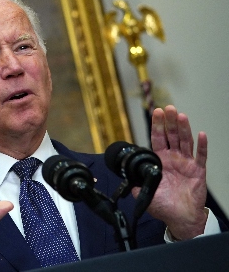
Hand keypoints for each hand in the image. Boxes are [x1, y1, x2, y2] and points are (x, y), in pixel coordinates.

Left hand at [139, 105, 207, 239]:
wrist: (179, 217)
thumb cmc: (163, 205)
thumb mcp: (143, 191)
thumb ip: (135, 179)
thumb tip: (125, 171)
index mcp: (160, 161)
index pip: (158, 138)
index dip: (157, 126)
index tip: (156, 112)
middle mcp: (173, 158)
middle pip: (172, 135)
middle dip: (169, 121)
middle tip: (168, 108)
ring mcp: (186, 163)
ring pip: (185, 141)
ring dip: (183, 128)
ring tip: (181, 116)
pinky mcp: (198, 171)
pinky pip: (201, 156)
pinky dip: (202, 145)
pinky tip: (201, 134)